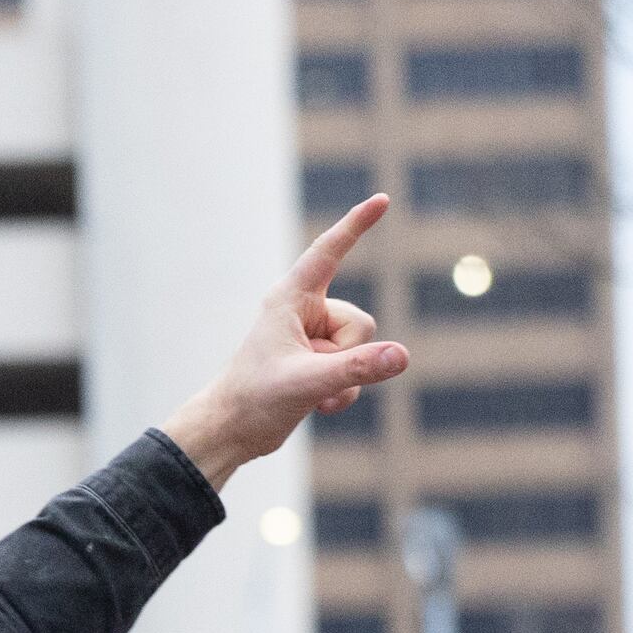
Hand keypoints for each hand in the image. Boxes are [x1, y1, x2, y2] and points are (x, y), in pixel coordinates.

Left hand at [158, 194, 410, 489]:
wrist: (230, 433)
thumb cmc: (254, 400)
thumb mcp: (308, 382)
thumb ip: (356, 368)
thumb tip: (402, 356)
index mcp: (290, 300)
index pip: (328, 252)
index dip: (356, 225)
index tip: (382, 200)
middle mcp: (304, 312)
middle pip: (361, 323)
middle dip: (346, 355)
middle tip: (306, 374)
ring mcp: (313, 337)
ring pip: (362, 348)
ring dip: (343, 379)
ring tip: (306, 392)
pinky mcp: (319, 360)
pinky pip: (356, 369)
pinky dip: (342, 391)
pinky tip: (316, 405)